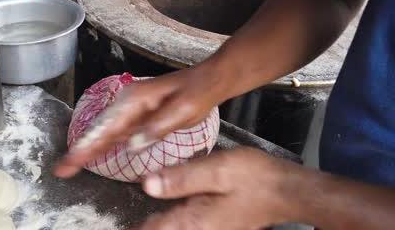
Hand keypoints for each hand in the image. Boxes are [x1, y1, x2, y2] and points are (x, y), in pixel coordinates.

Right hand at [54, 65, 226, 178]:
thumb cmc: (198, 91)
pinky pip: (119, 133)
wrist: (211, 81)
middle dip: (81, 148)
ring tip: (70, 166)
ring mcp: (134, 110)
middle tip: (62, 169)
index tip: (71, 158)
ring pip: (107, 132)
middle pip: (100, 129)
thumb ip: (157, 127)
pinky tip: (95, 156)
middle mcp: (129, 103)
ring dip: (90, 149)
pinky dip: (105, 145)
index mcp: (135, 99)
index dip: (87, 143)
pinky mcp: (140, 117)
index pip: (106, 125)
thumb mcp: (182, 110)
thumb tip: (131, 145)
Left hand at [136, 148, 291, 229]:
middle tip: (122, 208)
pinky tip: (164, 194)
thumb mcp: (219, 170)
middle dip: (141, 222)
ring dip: (152, 219)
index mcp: (191, 222)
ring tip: (142, 199)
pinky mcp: (210, 225)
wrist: (288, 192)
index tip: (107, 222)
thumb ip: (182, 178)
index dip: (129, 227)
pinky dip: (167, 217)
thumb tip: (146, 184)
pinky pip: (179, 223)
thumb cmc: (257, 180)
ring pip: (167, 226)